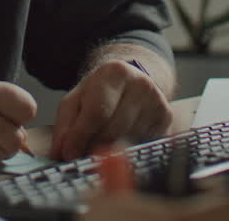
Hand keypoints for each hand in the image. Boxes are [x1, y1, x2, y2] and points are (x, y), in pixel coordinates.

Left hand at [49, 60, 171, 160]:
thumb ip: (65, 124)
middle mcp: (141, 84)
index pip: (97, 112)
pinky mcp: (167, 120)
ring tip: (101, 144)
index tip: (68, 154)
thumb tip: (61, 152)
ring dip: (110, 150)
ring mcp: (158, 102)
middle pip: (114, 130)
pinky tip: (120, 141)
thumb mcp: (77, 99)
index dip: (81, 136)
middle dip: (94, 146)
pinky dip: (128, 150)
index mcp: (115, 73)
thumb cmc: (101, 92)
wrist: (133, 81)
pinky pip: (143, 146)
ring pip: (129, 141)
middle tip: (82, 154)